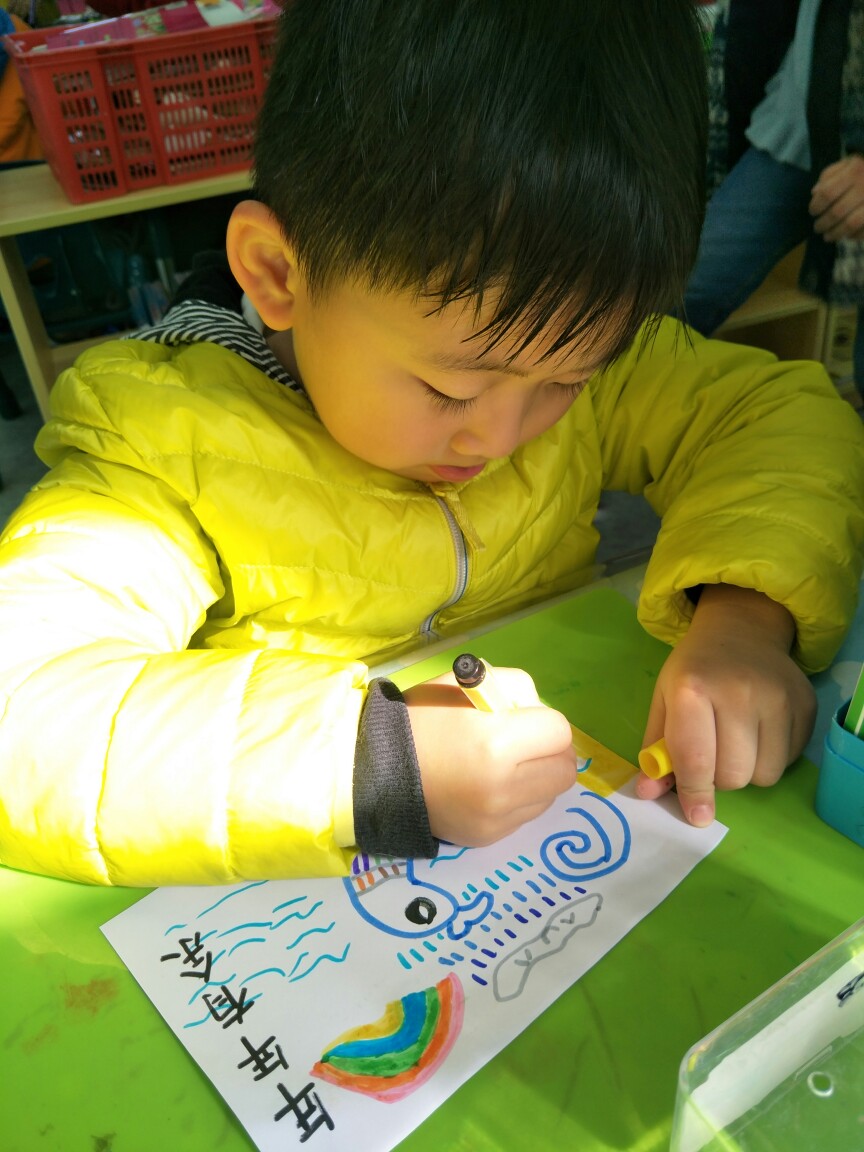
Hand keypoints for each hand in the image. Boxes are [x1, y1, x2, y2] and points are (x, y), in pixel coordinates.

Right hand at [404, 667, 576, 847]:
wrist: (377, 771)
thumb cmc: (422, 720)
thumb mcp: (467, 683)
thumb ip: (516, 690)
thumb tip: (541, 715)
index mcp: (497, 744)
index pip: (560, 732)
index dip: (543, 720)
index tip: (522, 719)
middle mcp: (502, 788)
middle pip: (564, 770)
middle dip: (551, 751)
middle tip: (526, 743)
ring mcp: (496, 819)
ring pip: (550, 795)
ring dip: (538, 776)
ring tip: (506, 765)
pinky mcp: (488, 837)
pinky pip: (526, 814)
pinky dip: (519, 798)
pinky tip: (490, 785)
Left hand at [636, 585, 815, 826]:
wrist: (739, 632)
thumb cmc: (694, 671)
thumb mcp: (664, 700)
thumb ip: (656, 749)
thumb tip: (649, 792)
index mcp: (692, 689)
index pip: (696, 760)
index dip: (695, 793)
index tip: (697, 815)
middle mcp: (738, 692)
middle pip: (733, 775)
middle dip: (718, 778)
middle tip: (712, 756)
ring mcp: (777, 698)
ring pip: (765, 775)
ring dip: (747, 771)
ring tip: (736, 743)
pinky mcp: (805, 704)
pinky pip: (790, 760)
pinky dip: (772, 758)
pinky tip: (760, 732)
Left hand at [810, 155, 863, 241]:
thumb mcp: (847, 163)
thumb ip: (829, 175)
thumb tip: (815, 193)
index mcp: (855, 170)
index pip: (827, 193)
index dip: (816, 206)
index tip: (813, 212)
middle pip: (837, 212)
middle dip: (823, 223)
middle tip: (818, 228)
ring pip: (851, 224)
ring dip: (836, 233)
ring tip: (828, 236)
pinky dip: (854, 236)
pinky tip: (848, 235)